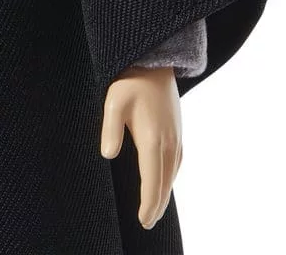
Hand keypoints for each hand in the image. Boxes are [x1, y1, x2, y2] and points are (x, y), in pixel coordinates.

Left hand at [100, 65, 182, 229]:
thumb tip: (108, 155)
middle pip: (164, 182)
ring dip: (165, 191)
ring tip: (155, 207)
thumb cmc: (129, 82)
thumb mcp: (113, 103)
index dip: (148, 203)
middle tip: (148, 222)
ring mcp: (176, 137)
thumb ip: (110, 129)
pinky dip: (170, 176)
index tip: (143, 220)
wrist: (153, 62)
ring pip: (172, 173)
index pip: (152, 181)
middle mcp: (169, 143)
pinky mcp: (178, 130)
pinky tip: (164, 178)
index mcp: (152, 140)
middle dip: (157, 204)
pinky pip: (177, 161)